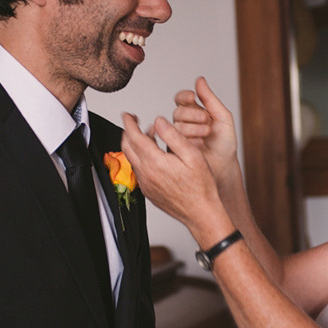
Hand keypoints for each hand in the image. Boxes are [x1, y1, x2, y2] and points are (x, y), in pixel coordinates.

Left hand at [121, 113, 226, 240]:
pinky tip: (156, 155)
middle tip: (134, 122)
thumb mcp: (192, 155)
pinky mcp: (148, 191)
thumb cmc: (201, 187)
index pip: (134, 137)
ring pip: (133, 159)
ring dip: (137, 145)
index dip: (129, 123)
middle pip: (127, 147)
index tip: (128, 115)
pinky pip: (139, 170)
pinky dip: (142, 158)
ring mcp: (146, 184)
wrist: (201, 213)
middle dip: (128, 131)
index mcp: (155, 162)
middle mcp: (146, 174)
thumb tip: (159, 121)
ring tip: (152, 136)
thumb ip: (173, 135)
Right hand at [172, 77, 237, 185]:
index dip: (185, 97)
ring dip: (191, 127)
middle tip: (206, 120)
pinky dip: (185, 139)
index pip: (181, 99)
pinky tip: (196, 143)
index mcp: (194, 112)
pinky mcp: (174, 148)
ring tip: (206, 133)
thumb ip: (210, 99)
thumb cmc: (224, 144)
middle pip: (178, 111)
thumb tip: (200, 80)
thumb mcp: (222, 118)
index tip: (192, 98)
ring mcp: (177, 136)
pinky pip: (172, 140)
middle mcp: (184, 123)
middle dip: (192, 114)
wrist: (224, 167)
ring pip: (175, 125)